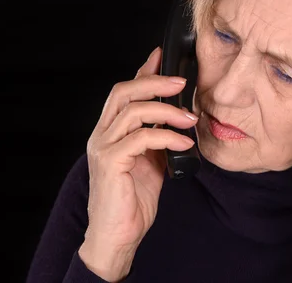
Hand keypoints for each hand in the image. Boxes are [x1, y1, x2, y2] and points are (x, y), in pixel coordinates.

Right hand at [78, 46, 198, 280]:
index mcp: (111, 132)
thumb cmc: (132, 200)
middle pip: (124, 92)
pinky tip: (184, 144)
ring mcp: (103, 147)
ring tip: (190, 118)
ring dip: (167, 110)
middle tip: (182, 82)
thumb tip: (178, 119)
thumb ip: (157, 138)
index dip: (143, 71)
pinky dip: (166, 136)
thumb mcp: (150, 161)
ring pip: (133, 111)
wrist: (117, 236)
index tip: (162, 54)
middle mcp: (102, 135)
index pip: (125, 92)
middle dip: (155, 81)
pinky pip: (141, 138)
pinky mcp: (110, 162)